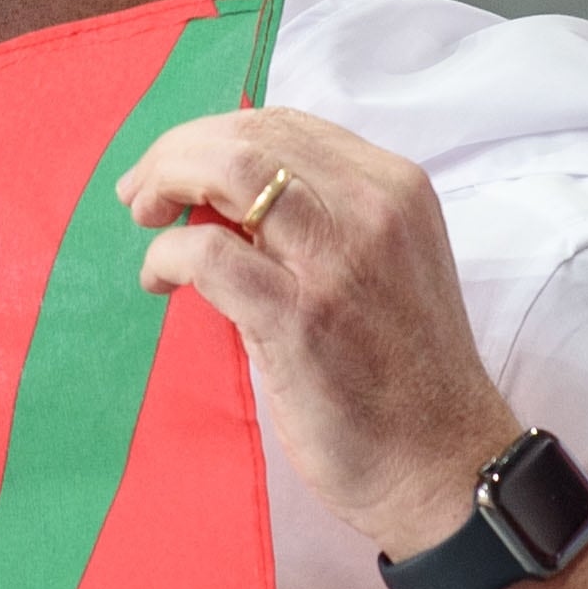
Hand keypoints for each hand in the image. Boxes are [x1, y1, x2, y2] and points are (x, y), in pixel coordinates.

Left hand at [120, 112, 520, 559]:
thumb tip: (226, 197)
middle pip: (249, 136)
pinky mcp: (299, 317)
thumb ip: (323, 221)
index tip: (178, 169)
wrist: (447, 463)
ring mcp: (337, 260)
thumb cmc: (406, 374)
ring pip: (229, 170)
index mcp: (395, 188)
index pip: (286, 125)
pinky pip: (208, 253)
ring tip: (143, 218)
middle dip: (176, 152)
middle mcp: (373, 207)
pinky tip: (160, 280)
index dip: (215, 135)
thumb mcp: (384, 266)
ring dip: (167, 182)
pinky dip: (168, 254)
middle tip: (141, 193)